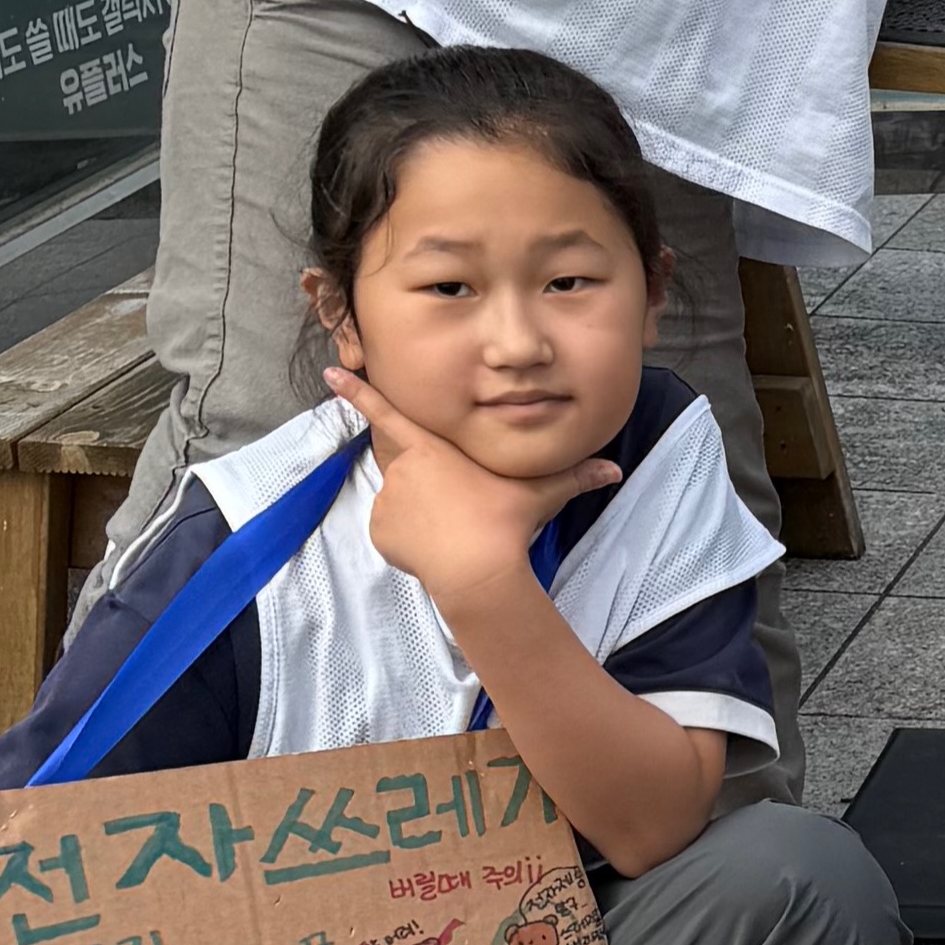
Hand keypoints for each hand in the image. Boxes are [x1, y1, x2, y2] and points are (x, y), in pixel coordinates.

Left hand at [326, 367, 615, 613]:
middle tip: (452, 501)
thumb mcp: (541, 493)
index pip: (388, 413)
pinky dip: (412, 538)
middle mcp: (403, 469)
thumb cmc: (505, 520)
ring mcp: (387, 501)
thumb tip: (614, 471)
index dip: (358, 393)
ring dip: (424, 512)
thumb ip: (574, 477)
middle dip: (426, 479)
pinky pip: (395, 531)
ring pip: (404, 501)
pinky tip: (439, 548)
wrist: (477, 568)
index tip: (329, 375)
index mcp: (433, 449)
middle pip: (407, 465)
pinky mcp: (381, 532)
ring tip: (455, 531)